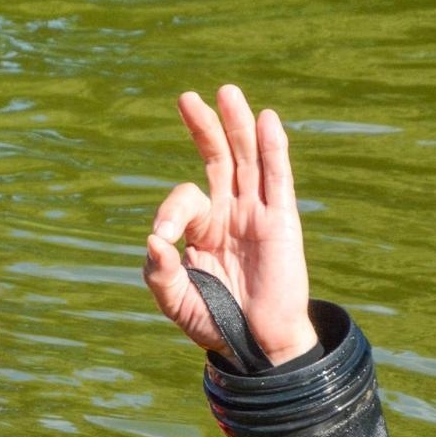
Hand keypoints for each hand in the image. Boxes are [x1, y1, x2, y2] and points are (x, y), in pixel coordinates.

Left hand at [144, 85, 318, 364]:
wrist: (255, 344)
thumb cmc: (214, 322)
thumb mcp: (174, 299)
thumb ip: (159, 272)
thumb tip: (153, 241)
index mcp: (202, 230)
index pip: (184, 200)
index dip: (170, 212)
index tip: (163, 240)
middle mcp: (229, 214)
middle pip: (218, 160)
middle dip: (204, 128)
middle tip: (188, 98)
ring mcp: (257, 214)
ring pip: (247, 160)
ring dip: (237, 125)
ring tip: (227, 92)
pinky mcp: (282, 221)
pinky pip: (277, 178)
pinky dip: (272, 148)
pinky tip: (266, 120)